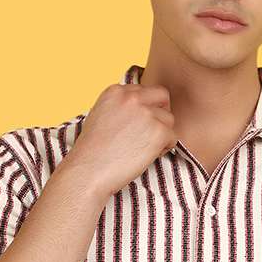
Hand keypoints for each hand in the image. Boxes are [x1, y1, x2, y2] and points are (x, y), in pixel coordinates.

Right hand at [67, 80, 177, 198]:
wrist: (88, 172)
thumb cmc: (92, 152)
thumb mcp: (101, 116)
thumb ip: (121, 107)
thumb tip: (142, 110)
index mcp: (116, 91)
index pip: (144, 90)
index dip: (145, 108)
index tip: (137, 125)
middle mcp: (132, 97)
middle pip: (162, 96)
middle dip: (161, 113)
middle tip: (151, 133)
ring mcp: (146, 113)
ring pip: (169, 119)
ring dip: (161, 134)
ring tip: (142, 149)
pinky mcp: (158, 131)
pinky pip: (173, 137)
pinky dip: (164, 149)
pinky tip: (145, 156)